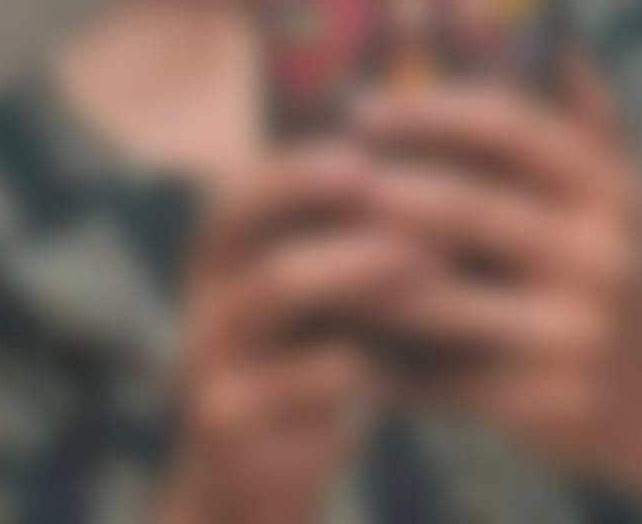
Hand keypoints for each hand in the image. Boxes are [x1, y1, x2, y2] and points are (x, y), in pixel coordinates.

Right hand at [159, 142, 437, 523]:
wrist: (248, 487)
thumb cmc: (307, 366)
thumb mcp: (321, 297)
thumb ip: (352, 239)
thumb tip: (436, 162)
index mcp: (222, 255)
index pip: (247, 184)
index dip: (304, 165)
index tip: (369, 153)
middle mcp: (204, 293)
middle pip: (251, 220)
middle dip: (324, 196)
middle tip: (391, 184)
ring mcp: (208, 357)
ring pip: (274, 288)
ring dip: (352, 265)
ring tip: (419, 261)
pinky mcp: (224, 423)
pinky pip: (287, 382)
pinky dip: (343, 366)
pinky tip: (388, 362)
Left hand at [351, 52, 641, 484]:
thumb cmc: (615, 267)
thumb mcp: (620, 190)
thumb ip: (589, 113)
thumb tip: (556, 33)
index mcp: (610, 189)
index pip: (508, 126)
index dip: (429, 110)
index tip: (363, 106)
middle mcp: (599, 256)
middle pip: (464, 208)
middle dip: (382, 186)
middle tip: (319, 170)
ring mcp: (572, 336)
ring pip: (436, 296)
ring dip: (362, 269)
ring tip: (306, 242)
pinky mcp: (539, 407)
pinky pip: (436, 372)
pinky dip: (380, 350)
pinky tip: (331, 326)